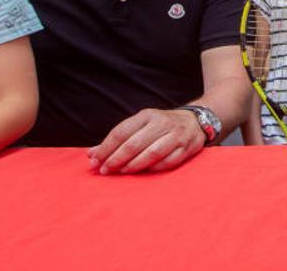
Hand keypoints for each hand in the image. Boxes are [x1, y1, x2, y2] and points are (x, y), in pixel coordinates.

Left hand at [88, 108, 205, 174]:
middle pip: (134, 144)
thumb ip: (117, 139)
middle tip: (105, 170)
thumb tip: (91, 154)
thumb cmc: (161, 126)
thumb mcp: (141, 125)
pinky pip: (167, 162)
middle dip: (116, 159)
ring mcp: (176, 136)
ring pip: (151, 153)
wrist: (196, 122)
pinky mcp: (186, 148)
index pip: (121, 131)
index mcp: (147, 115)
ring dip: (133, 165)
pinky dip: (152, 168)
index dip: (106, 147)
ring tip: (121, 172)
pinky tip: (142, 172)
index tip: (94, 160)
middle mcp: (162, 123)